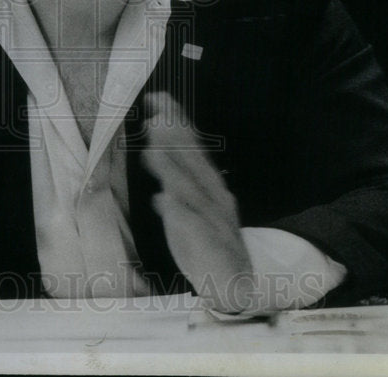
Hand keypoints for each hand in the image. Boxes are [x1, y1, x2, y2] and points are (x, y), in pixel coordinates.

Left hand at [141, 91, 256, 312]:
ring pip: (190, 189)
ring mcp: (213, 219)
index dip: (176, 122)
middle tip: (153, 117)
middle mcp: (214, 197)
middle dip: (173, 138)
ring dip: (172, 168)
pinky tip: (162, 199)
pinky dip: (178, 213)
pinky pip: (193, 227)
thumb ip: (173, 186)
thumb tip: (155, 164)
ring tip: (152, 148)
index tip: (157, 99)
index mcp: (209, 186)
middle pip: (192, 162)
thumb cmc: (206, 244)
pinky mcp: (209, 244)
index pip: (191, 147)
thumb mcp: (187, 210)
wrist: (234, 286)